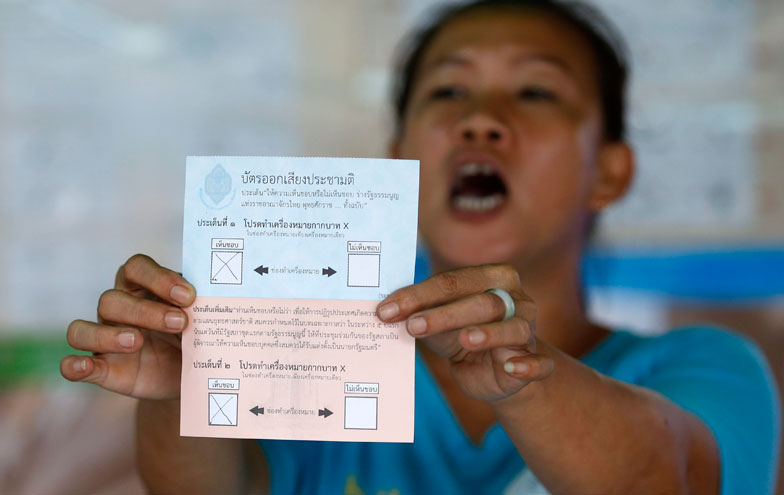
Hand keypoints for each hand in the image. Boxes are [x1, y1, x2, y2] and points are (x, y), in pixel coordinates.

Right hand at [61, 254, 195, 399]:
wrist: (191, 374)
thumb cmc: (194, 335)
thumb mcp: (201, 321)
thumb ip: (201, 310)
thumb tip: (216, 303)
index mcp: (142, 287)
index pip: (137, 267)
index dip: (159, 278)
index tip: (189, 296)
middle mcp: (119, 308)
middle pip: (112, 299)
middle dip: (147, 311)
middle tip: (181, 323)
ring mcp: (106, 338)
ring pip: (83, 329)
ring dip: (108, 335)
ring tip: (137, 342)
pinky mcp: (103, 369)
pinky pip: (72, 364)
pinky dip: (75, 365)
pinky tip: (86, 366)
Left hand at [376, 264, 552, 400]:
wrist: (493, 373)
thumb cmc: (461, 335)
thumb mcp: (438, 321)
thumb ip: (417, 312)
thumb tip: (383, 311)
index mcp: (492, 278)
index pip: (453, 282)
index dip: (418, 296)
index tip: (386, 311)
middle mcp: (516, 299)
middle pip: (482, 302)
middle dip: (445, 314)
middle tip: (413, 327)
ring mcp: (529, 330)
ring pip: (513, 328)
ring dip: (490, 334)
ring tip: (466, 340)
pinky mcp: (537, 362)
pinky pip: (540, 363)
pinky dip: (529, 365)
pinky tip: (512, 369)